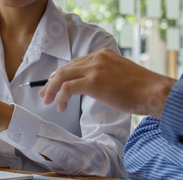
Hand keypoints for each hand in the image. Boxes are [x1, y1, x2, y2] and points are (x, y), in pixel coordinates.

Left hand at [39, 48, 176, 118]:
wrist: (153, 92)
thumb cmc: (140, 89)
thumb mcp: (118, 74)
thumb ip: (102, 74)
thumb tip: (87, 86)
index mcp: (102, 54)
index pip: (75, 63)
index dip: (61, 75)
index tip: (53, 85)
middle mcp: (96, 58)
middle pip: (65, 68)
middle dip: (51, 83)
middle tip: (45, 95)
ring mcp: (94, 69)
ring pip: (62, 77)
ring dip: (51, 90)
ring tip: (48, 102)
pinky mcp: (93, 82)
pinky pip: (67, 88)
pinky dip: (60, 98)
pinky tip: (61, 107)